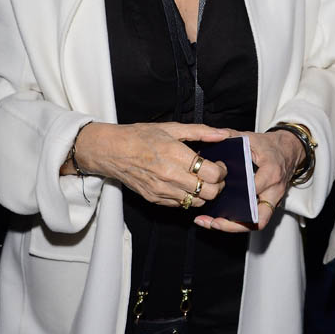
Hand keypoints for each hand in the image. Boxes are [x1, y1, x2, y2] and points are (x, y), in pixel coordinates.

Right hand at [66, 121, 228, 208]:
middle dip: (218, 185)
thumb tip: (223, 134)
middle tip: (215, 175)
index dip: (222, 171)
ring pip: (197, 202)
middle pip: (209, 192)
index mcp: (176, 154)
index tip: (220, 165)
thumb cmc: (140, 136)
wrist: (111, 151)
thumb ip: (200, 132)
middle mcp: (170, 175)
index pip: (213, 173)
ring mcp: (162, 190)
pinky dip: (188, 198)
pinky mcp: (155, 199)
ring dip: (204, 193)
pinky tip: (184, 185)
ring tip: (199, 180)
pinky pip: (180, 205)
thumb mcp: (171, 128)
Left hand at [194, 128, 304, 232]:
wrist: (290, 151)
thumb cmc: (270, 145)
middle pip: (258, 217)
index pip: (255, 188)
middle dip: (234, 224)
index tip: (218, 193)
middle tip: (213, 222)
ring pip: (256, 223)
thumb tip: (212, 135)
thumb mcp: (252, 137)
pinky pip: (255, 219)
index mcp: (271, 173)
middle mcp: (274, 191)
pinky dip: (238, 222)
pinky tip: (218, 220)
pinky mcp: (269, 205)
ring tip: (211, 224)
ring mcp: (273, 201)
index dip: (238, 194)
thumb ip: (232, 136)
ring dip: (234, 227)